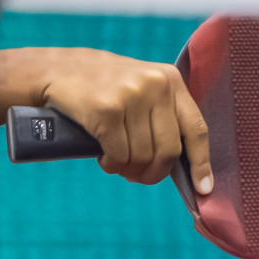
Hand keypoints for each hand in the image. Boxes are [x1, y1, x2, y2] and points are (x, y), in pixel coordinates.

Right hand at [0, 47, 213, 191]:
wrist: (55, 70)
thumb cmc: (99, 86)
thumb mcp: (138, 85)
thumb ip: (161, 111)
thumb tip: (181, 161)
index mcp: (169, 79)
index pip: (195, 128)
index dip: (201, 163)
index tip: (203, 189)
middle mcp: (155, 85)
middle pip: (168, 150)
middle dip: (153, 172)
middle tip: (138, 176)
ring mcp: (131, 96)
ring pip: (142, 156)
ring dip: (128, 168)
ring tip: (115, 162)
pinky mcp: (108, 109)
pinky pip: (119, 154)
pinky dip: (112, 164)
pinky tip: (104, 158)